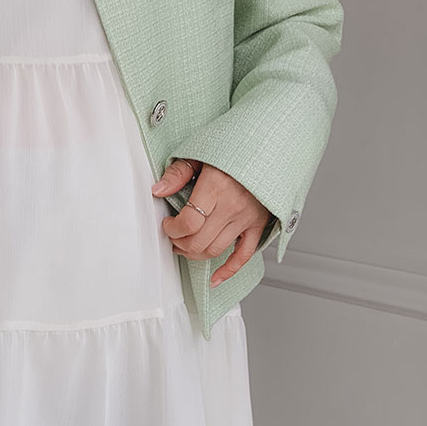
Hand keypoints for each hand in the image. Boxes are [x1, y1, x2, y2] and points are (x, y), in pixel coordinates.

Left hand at [151, 158, 269, 286]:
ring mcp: (246, 218)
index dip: (172, 228)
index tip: (168, 224)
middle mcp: (232, 205)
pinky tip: (215, 278)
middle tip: (173, 236)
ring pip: (215, 249)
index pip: (189, 222)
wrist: (268, 148)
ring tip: (186, 246)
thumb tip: (158, 190)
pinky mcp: (258, 225)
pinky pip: (244, 255)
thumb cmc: (234, 148)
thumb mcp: (201, 152)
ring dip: (195, 253)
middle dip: (180, 243)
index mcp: (216, 187)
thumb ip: (178, 173)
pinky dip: (229, 270)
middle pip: (199, 241)